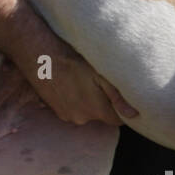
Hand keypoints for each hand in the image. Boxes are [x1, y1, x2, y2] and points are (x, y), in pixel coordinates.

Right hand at [12, 0, 137, 125]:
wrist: (40, 54)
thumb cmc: (73, 60)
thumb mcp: (101, 74)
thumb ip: (118, 96)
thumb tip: (135, 115)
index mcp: (97, 110)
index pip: (118, 119)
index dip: (121, 108)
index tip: (121, 95)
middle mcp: (83, 118)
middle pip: (101, 115)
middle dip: (103, 103)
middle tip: (100, 82)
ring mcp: (67, 116)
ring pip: (86, 112)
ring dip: (87, 101)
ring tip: (83, 81)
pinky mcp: (56, 111)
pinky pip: (72, 109)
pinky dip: (74, 100)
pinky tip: (71, 84)